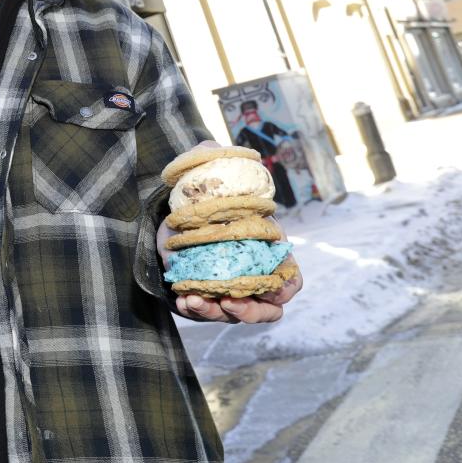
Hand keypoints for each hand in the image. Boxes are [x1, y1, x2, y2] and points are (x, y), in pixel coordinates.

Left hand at [157, 139, 302, 323]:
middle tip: (228, 300)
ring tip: (194, 300)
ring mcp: (228, 290)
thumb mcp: (208, 174)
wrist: (172, 213)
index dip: (285, 288)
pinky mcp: (203, 296)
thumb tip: (212, 147)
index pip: (290, 281)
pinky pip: (205, 312)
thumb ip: (214, 158)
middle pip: (267, 310)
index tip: (271, 288)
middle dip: (251, 311)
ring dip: (216, 313)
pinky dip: (195, 310)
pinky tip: (183, 299)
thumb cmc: (204, 195)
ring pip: (233, 315)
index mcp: (267, 253)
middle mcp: (252, 276)